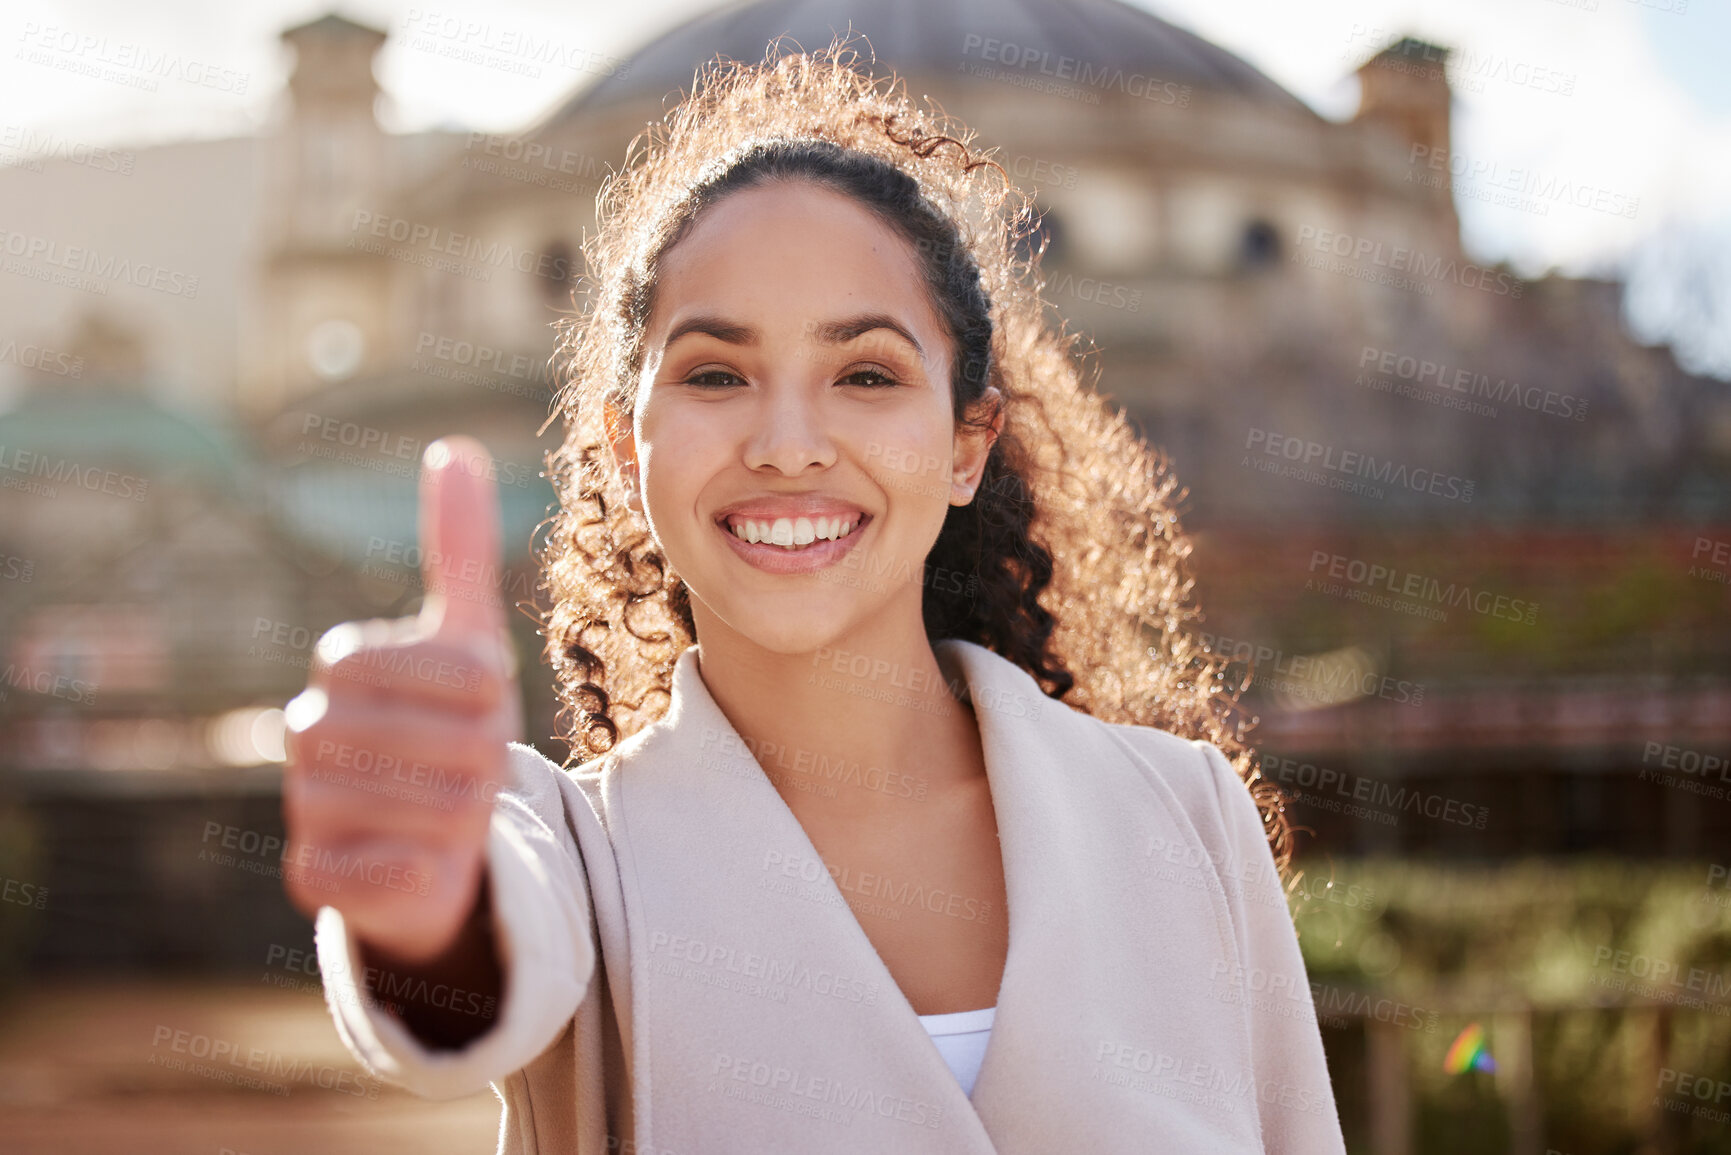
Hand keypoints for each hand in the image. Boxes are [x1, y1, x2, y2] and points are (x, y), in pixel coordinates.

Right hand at [280, 436, 522, 964]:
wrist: (432, 839)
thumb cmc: (452, 727)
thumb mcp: (466, 639)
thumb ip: (458, 549)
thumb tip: (452, 447)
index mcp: (343, 664)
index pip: (450, 670)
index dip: (488, 693)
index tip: (486, 704)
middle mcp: (306, 730)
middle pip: (449, 744)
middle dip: (485, 760)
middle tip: (473, 768)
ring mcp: (304, 805)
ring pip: (431, 809)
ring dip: (467, 815)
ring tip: (453, 809)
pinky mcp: (314, 877)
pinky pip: (392, 873)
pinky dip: (427, 869)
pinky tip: (426, 861)